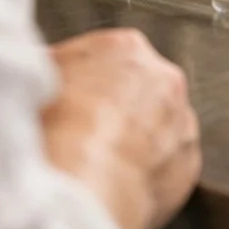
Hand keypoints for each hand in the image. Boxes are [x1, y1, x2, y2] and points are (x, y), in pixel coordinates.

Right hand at [42, 29, 200, 228]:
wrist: (84, 181)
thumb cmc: (59, 129)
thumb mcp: (39, 80)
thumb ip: (52, 68)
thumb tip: (43, 71)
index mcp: (125, 47)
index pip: (107, 58)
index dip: (87, 83)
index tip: (74, 101)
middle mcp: (163, 77)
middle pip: (139, 89)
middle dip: (119, 108)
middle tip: (90, 133)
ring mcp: (182, 120)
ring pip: (160, 126)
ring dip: (139, 140)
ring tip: (105, 162)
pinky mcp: (189, 162)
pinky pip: (169, 164)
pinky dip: (150, 173)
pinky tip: (122, 181)